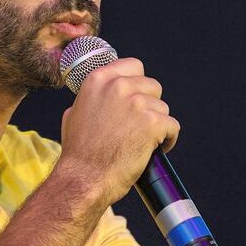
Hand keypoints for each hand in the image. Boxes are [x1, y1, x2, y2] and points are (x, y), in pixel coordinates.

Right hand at [59, 57, 179, 204]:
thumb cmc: (78, 154)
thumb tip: (100, 97)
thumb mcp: (73, 115)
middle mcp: (118, 86)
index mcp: (98, 80)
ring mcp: (137, 103)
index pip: (133, 66)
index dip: (139, 83)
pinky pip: (172, 126)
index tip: (138, 98)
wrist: (84, 178)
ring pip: (163, 108)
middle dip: (150, 106)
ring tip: (145, 142)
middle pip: (152, 86)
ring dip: (158, 125)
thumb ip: (91, 99)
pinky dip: (168, 139)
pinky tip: (157, 149)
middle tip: (140, 126)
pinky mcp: (152, 123)